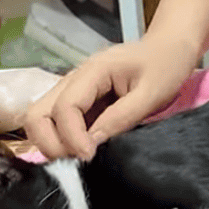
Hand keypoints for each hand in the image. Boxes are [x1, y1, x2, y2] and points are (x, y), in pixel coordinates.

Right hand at [25, 36, 198, 160]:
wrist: (171, 46)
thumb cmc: (166, 66)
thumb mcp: (152, 94)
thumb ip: (120, 118)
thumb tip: (90, 146)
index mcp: (93, 71)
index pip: (65, 108)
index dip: (72, 137)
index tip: (89, 157)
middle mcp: (74, 79)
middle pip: (37, 114)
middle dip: (50, 143)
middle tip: (77, 161)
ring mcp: (73, 90)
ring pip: (41, 119)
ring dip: (52, 143)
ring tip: (78, 158)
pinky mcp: (79, 101)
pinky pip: (57, 123)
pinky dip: (61, 140)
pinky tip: (81, 152)